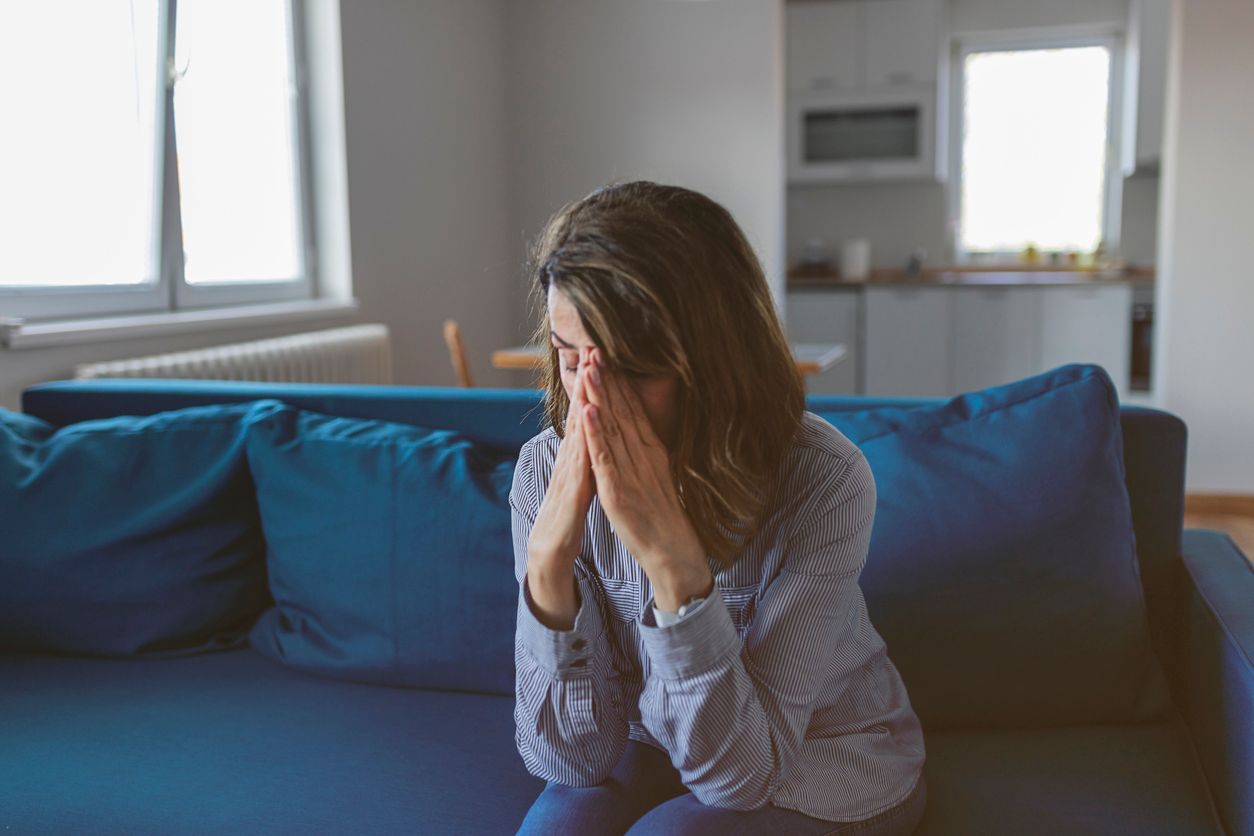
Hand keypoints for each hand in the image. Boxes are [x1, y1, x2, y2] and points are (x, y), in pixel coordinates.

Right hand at [527, 346, 596, 570]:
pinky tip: (587, 420)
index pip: (587, 409)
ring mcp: (570, 469)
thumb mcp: (583, 471)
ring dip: (583, 400)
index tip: (601, 353)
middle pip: (580, 410)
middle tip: (592, 347)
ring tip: (588, 371)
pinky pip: (580, 460)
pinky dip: (583, 438)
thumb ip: (587, 448)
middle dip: (586, 379)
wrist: (552, 542)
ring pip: (578, 429)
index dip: (593, 381)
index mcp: (579, 449)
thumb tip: (594, 425)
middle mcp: (572, 453)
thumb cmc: (570, 508)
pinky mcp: (572, 488)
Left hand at [581, 349, 712, 611]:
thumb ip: (645, 450)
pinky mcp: (618, 490)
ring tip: (589, 368)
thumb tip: (636, 427)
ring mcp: (631, 471)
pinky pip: (605, 458)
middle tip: (595, 347)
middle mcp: (642, 455)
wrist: (672, 551)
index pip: (632, 408)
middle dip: (608, 378)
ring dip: (600, 397)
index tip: (606, 353)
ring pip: (612, 428)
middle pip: (623, 410)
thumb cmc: (662, 516)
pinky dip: (596, 434)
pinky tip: (588, 412)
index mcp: (650, 450)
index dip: (619, 380)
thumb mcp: (655, 474)